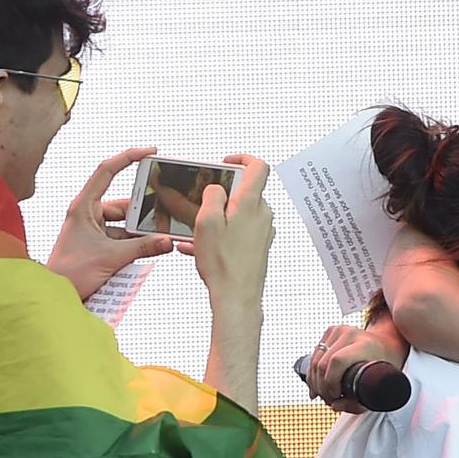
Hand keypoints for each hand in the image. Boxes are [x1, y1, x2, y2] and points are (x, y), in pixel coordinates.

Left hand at [47, 147, 175, 298]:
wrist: (56, 296)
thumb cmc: (69, 273)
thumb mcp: (111, 257)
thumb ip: (143, 247)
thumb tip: (167, 241)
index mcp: (84, 206)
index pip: (107, 170)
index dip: (129, 157)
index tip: (151, 152)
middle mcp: (88, 214)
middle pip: (124, 203)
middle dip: (144, 211)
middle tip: (165, 214)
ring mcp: (93, 230)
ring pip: (125, 223)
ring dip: (141, 232)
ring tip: (159, 237)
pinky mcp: (98, 245)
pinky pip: (122, 238)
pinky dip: (136, 243)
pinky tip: (150, 249)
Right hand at [177, 155, 272, 313]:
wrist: (236, 298)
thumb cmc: (223, 264)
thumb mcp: (206, 222)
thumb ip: (212, 196)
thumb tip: (216, 188)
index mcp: (251, 203)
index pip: (258, 167)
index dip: (242, 158)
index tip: (226, 163)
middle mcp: (262, 215)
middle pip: (245, 192)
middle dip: (222, 195)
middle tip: (202, 204)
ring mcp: (263, 232)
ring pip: (239, 215)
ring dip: (218, 218)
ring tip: (195, 232)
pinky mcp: (259, 247)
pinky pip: (239, 233)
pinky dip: (221, 235)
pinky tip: (199, 248)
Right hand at [307, 323, 409, 413]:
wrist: (387, 344)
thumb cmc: (386, 366)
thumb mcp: (380, 386)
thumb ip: (357, 403)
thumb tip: (335, 406)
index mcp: (365, 344)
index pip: (337, 361)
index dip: (331, 382)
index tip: (336, 395)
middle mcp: (350, 333)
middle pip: (322, 363)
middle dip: (321, 387)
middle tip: (330, 400)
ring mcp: (339, 330)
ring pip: (314, 360)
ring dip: (315, 382)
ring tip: (325, 395)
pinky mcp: (331, 331)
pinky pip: (315, 355)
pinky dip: (313, 373)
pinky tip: (319, 385)